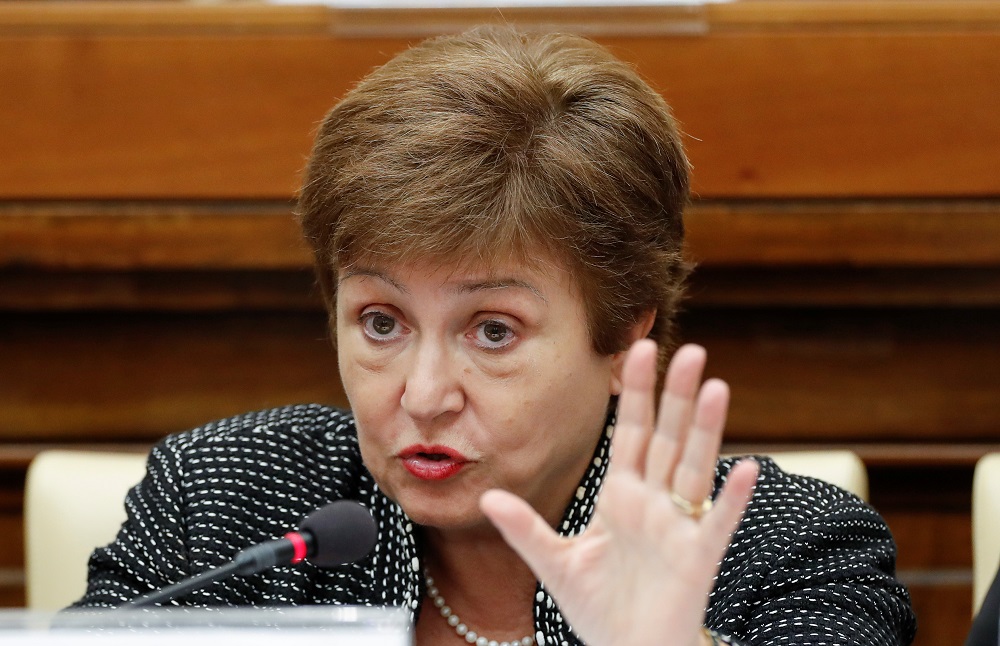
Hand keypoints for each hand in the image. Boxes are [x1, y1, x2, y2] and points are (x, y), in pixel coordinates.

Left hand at [481, 340, 758, 645]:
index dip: (634, 393)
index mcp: (621, 497)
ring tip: (714, 386)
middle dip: (674, 395)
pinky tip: (746, 468)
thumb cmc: (600, 609)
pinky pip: (717, 523)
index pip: (629, 433)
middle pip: (665, 438)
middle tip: (688, 349)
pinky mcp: (697, 559)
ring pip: (692, 468)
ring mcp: (677, 527)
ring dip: (703, 430)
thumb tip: (487, 495)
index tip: (636, 349)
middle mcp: (653, 503)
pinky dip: (732, 498)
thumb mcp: (556, 563)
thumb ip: (524, 528)